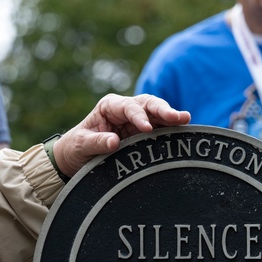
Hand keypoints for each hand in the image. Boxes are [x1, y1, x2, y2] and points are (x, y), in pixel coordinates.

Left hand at [52, 93, 189, 177]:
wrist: (74, 157)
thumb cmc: (76, 147)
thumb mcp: (80, 145)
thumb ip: (96, 142)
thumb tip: (114, 142)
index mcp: (109, 106)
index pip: (128, 107)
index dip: (139, 116)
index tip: (147, 128)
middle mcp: (126, 110)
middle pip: (148, 105)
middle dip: (163, 110)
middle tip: (178, 117)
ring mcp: (137, 121)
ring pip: (157, 115)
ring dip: (171, 117)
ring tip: (186, 120)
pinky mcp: (143, 134)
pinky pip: (159, 129)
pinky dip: (170, 130)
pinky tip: (183, 132)